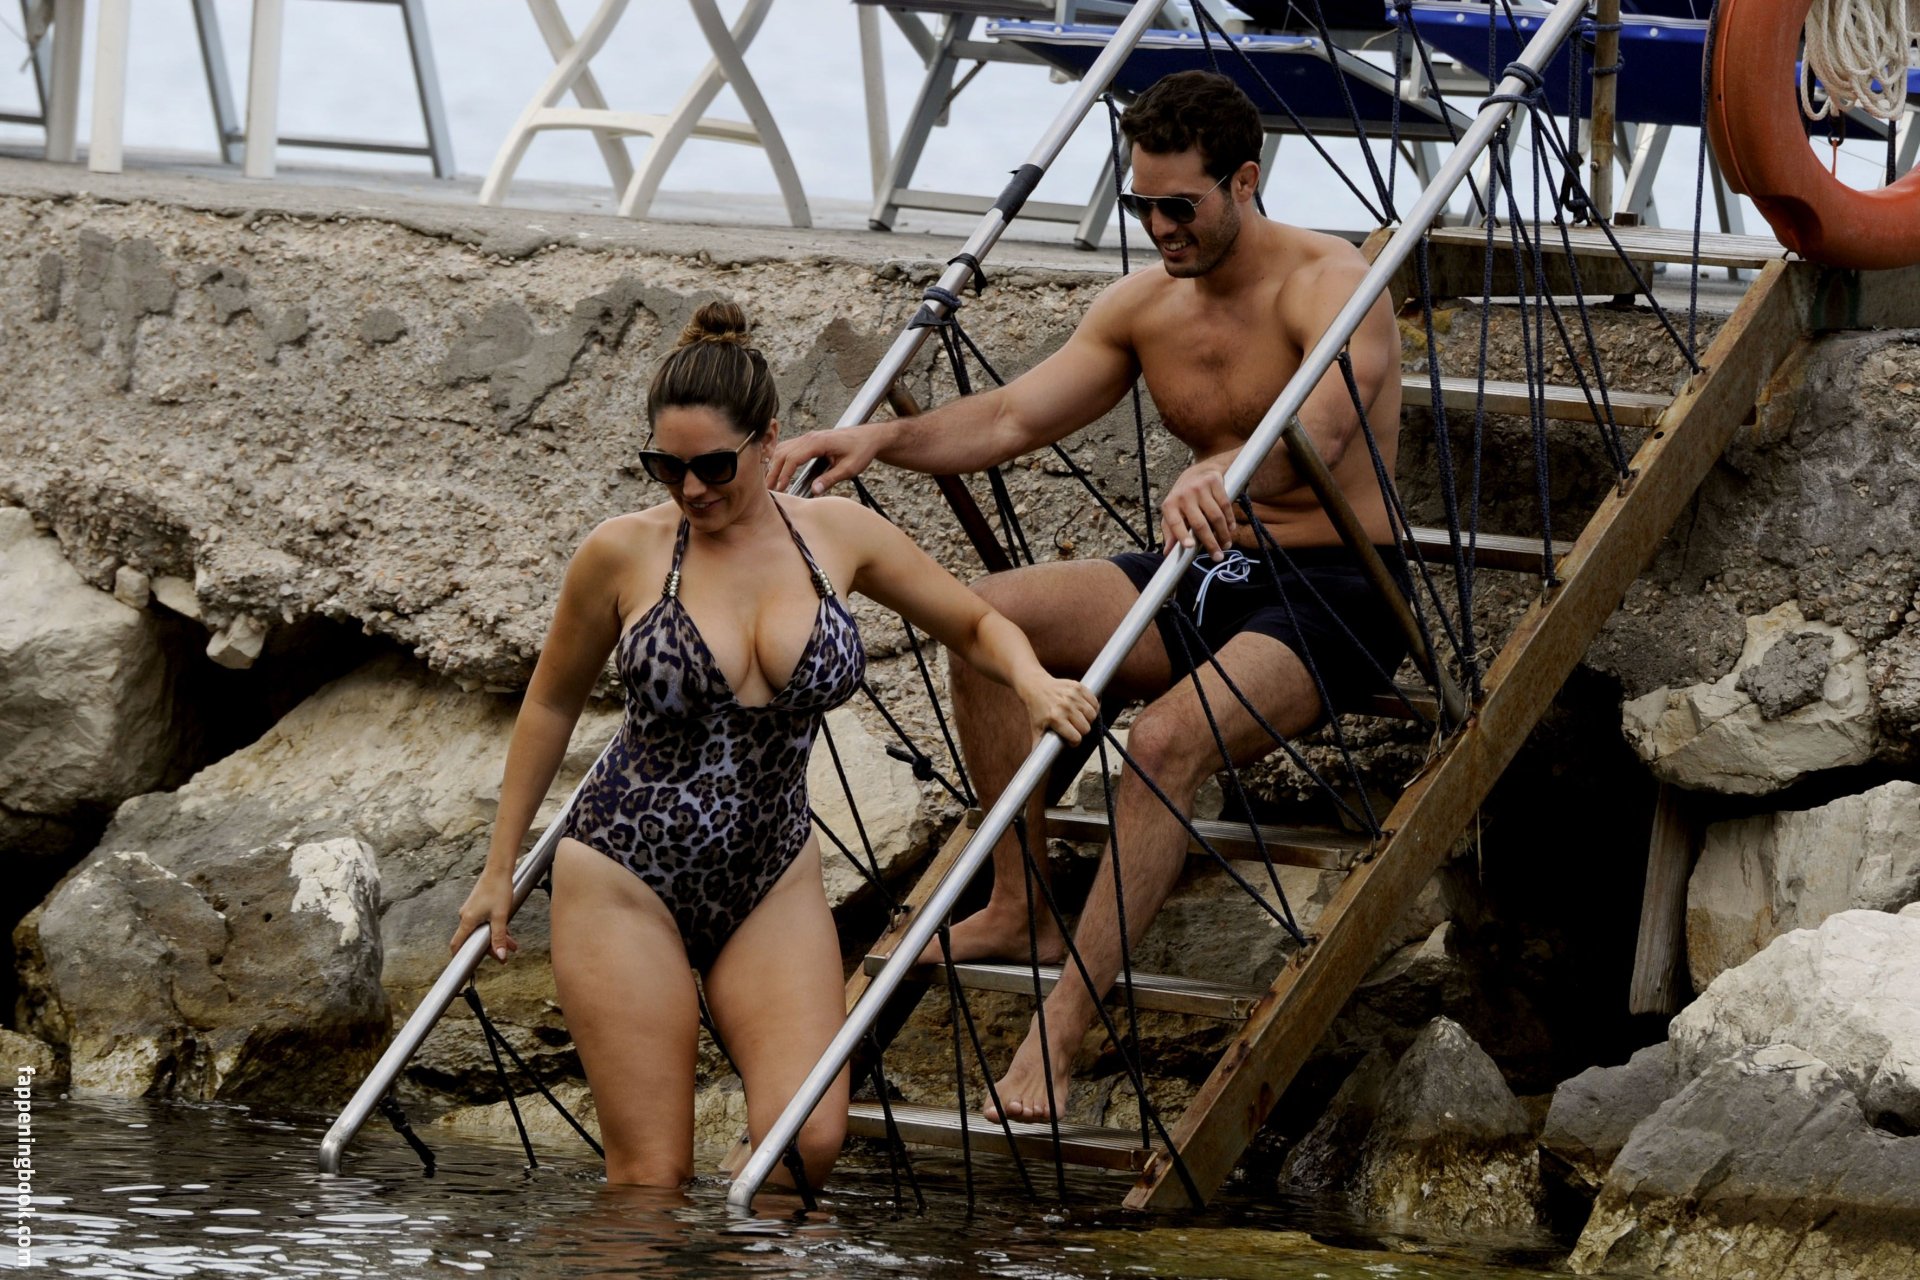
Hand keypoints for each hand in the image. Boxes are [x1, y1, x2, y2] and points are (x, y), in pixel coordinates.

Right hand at [451, 866, 518, 963]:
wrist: (499, 869)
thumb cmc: (499, 890)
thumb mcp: (501, 916)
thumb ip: (499, 937)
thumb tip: (500, 956)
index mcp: (467, 920)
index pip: (457, 944)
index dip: (460, 956)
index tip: (466, 966)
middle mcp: (466, 916)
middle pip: (473, 939)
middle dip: (489, 949)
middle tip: (504, 958)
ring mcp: (472, 910)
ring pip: (482, 930)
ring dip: (495, 939)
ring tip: (512, 946)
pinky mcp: (478, 905)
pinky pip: (484, 922)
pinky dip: (495, 928)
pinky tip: (508, 933)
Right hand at [767, 422, 887, 495]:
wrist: (869, 437)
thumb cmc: (861, 450)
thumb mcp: (849, 468)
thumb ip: (831, 479)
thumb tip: (814, 490)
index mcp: (818, 442)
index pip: (793, 458)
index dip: (785, 474)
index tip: (781, 488)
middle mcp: (810, 437)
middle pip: (783, 453)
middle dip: (773, 471)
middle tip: (768, 489)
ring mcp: (808, 437)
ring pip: (783, 449)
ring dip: (774, 465)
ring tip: (770, 483)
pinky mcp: (809, 440)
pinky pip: (789, 447)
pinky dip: (780, 459)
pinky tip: (777, 470)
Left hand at [1016, 672, 1098, 745]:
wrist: (1035, 686)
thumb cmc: (1037, 710)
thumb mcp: (1036, 729)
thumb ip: (1038, 746)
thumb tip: (1038, 766)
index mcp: (1055, 718)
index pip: (1076, 737)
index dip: (1074, 742)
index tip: (1071, 740)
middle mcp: (1065, 707)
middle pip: (1086, 728)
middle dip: (1081, 731)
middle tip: (1074, 728)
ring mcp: (1073, 696)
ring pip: (1092, 715)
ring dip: (1088, 720)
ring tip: (1080, 719)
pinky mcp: (1078, 687)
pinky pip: (1094, 702)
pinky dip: (1093, 707)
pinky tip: (1085, 710)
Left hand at [1161, 458, 1236, 559]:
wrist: (1199, 471)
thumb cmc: (1183, 497)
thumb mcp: (1173, 512)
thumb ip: (1170, 531)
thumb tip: (1167, 553)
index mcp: (1170, 504)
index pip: (1174, 522)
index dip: (1181, 535)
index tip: (1190, 546)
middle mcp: (1183, 495)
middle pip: (1200, 523)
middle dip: (1210, 543)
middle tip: (1218, 557)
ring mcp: (1199, 487)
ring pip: (1215, 516)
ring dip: (1223, 534)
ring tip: (1226, 545)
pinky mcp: (1214, 482)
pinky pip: (1225, 505)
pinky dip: (1230, 519)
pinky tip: (1231, 529)